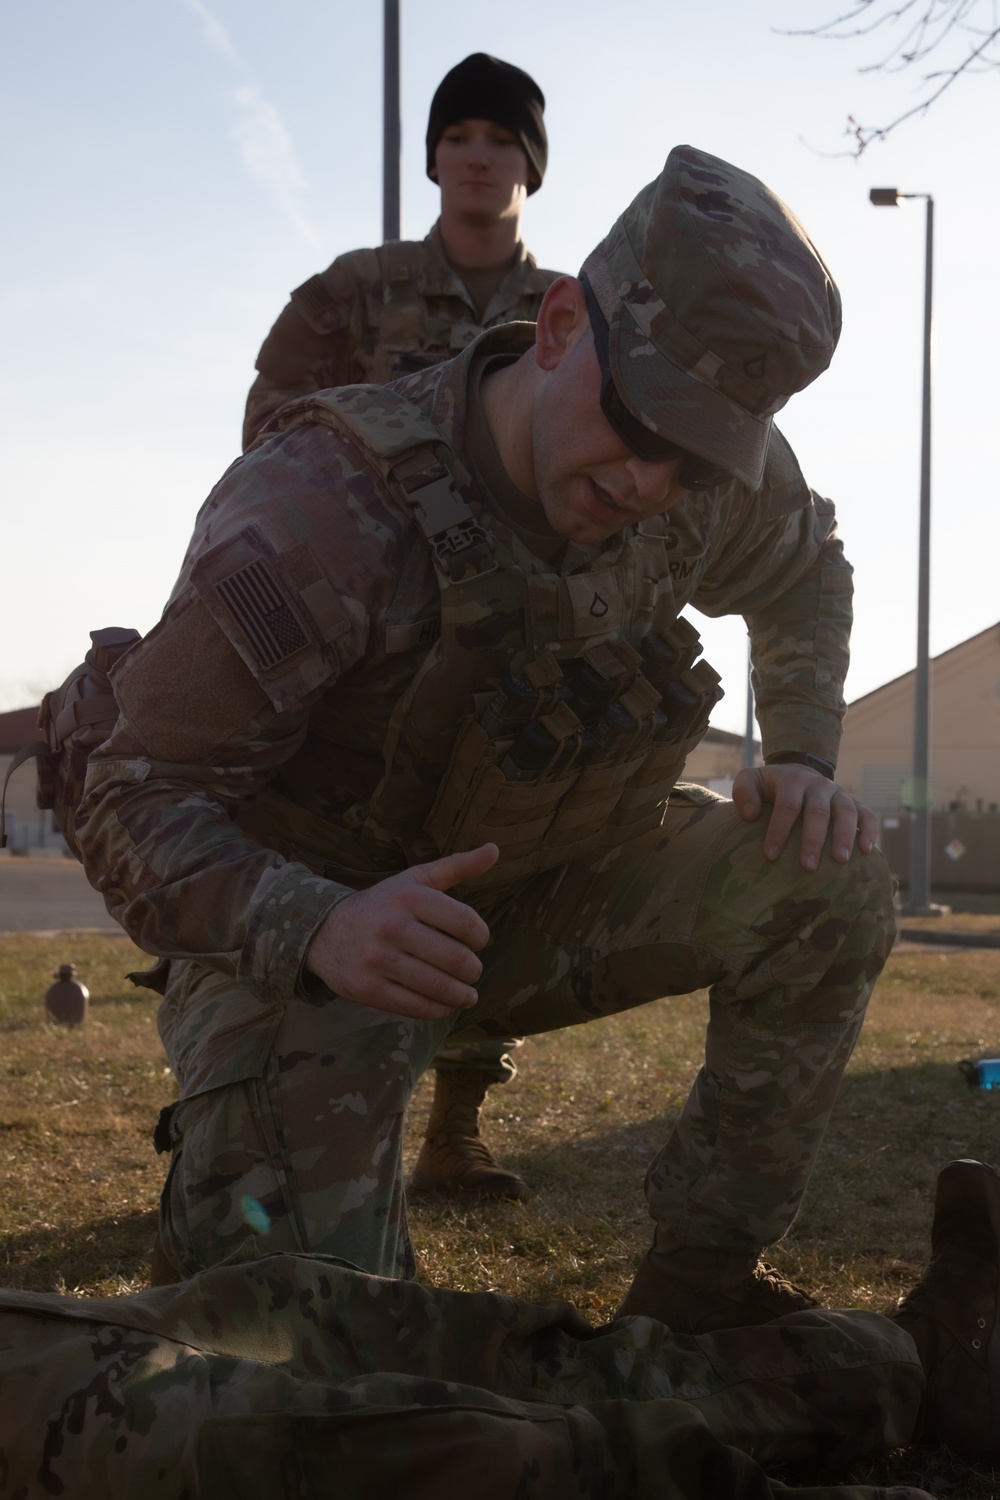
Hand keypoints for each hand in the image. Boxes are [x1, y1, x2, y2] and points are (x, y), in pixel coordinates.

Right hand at [305, 843, 498, 1019]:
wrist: (324, 932)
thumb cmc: (382, 905)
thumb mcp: (414, 879)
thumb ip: (456, 866)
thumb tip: (494, 850)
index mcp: (409, 896)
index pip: (467, 923)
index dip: (481, 937)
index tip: (477, 942)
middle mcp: (393, 927)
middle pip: (456, 959)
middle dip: (473, 970)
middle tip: (472, 971)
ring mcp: (379, 960)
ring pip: (439, 987)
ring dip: (462, 995)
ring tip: (466, 993)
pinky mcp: (369, 989)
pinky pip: (418, 1007)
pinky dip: (440, 1009)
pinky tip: (446, 1004)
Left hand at [731, 764, 876, 871]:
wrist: (797, 773)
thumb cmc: (770, 786)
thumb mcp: (750, 780)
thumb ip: (744, 791)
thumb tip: (752, 815)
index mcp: (793, 780)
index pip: (787, 805)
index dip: (779, 830)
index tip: (771, 855)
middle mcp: (819, 785)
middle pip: (818, 812)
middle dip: (813, 840)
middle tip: (808, 866)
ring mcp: (839, 794)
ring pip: (847, 812)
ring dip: (845, 836)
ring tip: (841, 860)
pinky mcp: (854, 803)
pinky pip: (867, 815)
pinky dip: (870, 831)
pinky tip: (867, 850)